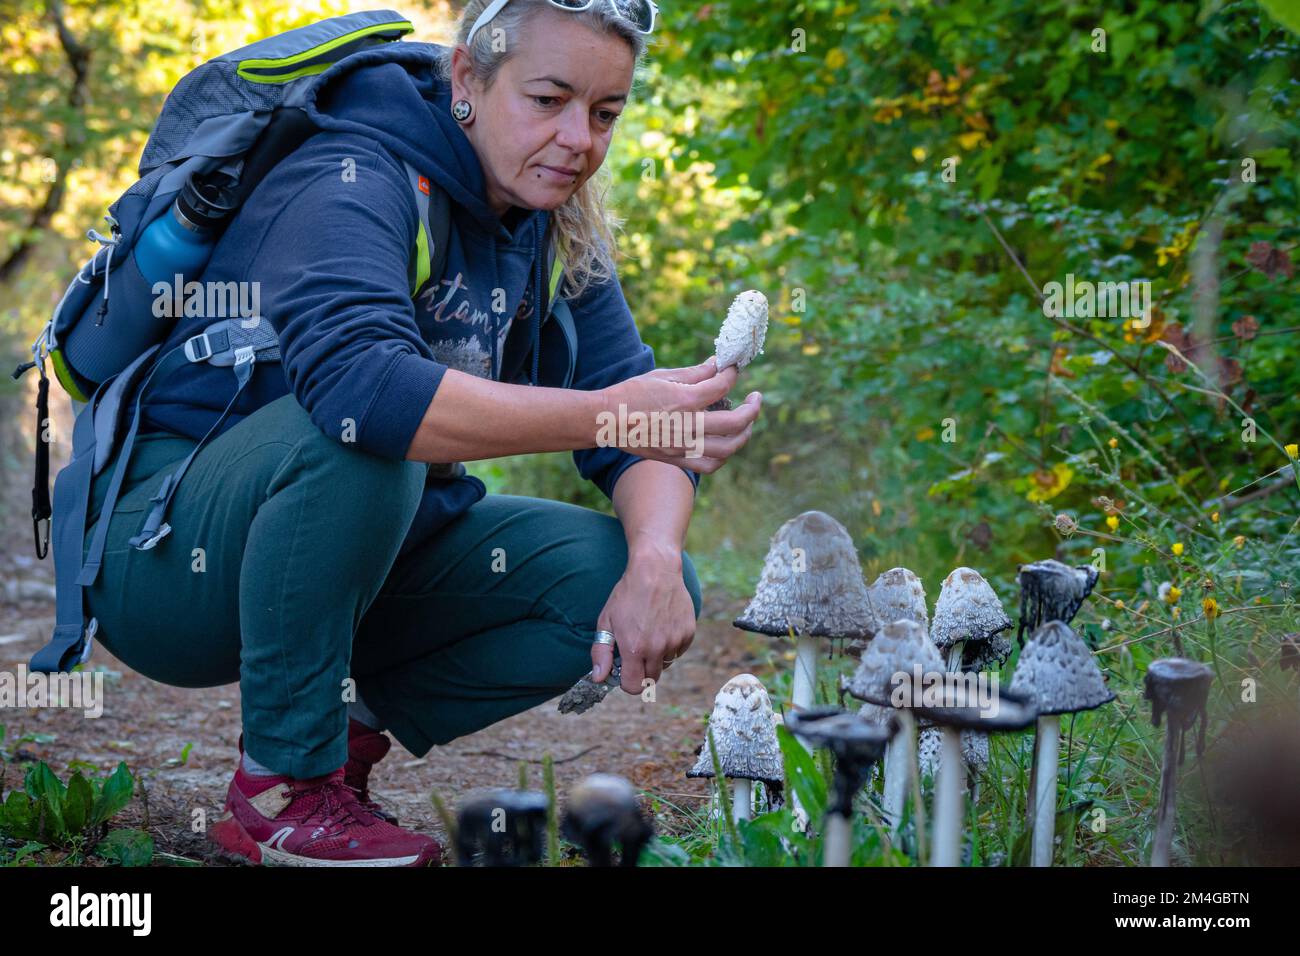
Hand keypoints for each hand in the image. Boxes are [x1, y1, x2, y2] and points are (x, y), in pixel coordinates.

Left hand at [589, 555, 696, 694]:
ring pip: (666, 663)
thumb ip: (601, 653)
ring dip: (657, 656)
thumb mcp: (606, 621)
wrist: (655, 571)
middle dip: (641, 671)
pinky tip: (662, 625)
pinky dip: (671, 644)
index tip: (624, 671)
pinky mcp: (688, 633)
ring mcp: (675, 641)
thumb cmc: (627, 595)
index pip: (634, 686)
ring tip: (649, 632)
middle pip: (651, 679)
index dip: (627, 683)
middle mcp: (657, 648)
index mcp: (635, 649)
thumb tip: (599, 678)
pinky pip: (678, 650)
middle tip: (635, 651)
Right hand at [597, 357, 761, 474]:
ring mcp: (683, 446)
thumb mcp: (663, 376)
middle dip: (752, 409)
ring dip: (743, 435)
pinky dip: (724, 456)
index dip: (733, 375)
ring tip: (746, 424)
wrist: (606, 421)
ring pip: (728, 448)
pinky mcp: (677, 459)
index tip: (734, 370)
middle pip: (735, 423)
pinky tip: (726, 444)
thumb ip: (694, 373)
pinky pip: (710, 465)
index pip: (722, 386)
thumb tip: (717, 365)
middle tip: (755, 399)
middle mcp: (688, 426)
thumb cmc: (631, 394)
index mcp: (685, 400)